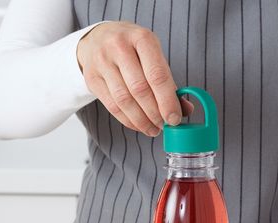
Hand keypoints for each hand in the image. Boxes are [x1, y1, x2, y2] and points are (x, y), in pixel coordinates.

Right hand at [77, 21, 192, 135]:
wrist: (98, 39)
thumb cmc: (133, 50)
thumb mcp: (154, 56)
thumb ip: (169, 83)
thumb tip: (186, 110)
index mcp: (142, 38)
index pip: (157, 75)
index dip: (167, 101)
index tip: (174, 119)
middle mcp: (119, 47)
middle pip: (140, 89)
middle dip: (155, 113)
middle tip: (164, 125)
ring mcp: (102, 61)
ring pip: (124, 100)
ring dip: (142, 120)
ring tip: (153, 129)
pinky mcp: (92, 78)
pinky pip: (112, 106)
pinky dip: (128, 121)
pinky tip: (139, 125)